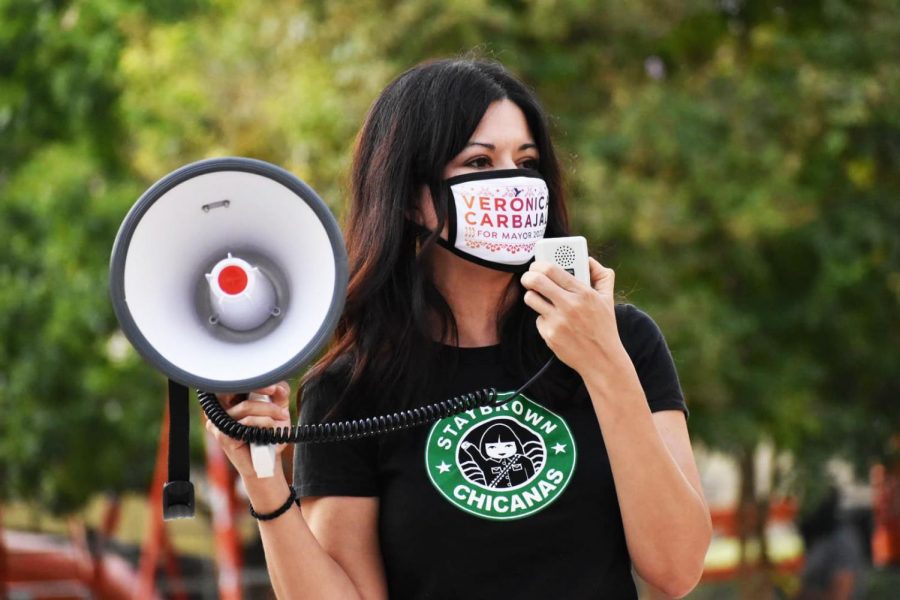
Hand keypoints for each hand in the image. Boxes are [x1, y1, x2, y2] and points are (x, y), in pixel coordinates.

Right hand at [204, 382, 292, 476]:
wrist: (266, 463)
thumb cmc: (270, 436)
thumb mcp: (278, 411)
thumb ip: (278, 395)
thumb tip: (278, 385)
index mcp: (229, 401)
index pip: (236, 383)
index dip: (254, 380)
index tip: (273, 385)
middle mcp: (220, 410)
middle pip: (237, 389)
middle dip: (260, 389)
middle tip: (276, 392)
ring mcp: (218, 422)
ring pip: (246, 406)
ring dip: (269, 410)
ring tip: (282, 417)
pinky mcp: (222, 434)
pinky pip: (246, 421)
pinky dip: (263, 422)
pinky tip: (271, 428)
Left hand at [520, 258, 622, 374]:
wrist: (602, 360)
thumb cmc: (604, 327)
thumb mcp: (608, 298)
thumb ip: (601, 275)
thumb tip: (588, 259)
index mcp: (584, 293)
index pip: (552, 269)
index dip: (539, 264)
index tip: (537, 265)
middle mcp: (570, 305)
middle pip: (535, 281)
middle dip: (528, 276)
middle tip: (529, 278)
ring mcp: (558, 321)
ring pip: (530, 298)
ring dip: (531, 295)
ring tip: (539, 297)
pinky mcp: (550, 335)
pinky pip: (538, 319)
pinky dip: (543, 318)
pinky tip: (555, 323)